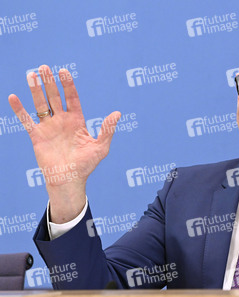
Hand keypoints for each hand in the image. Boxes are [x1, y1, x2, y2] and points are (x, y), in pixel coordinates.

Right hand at [8, 65, 120, 222]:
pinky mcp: (37, 136)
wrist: (69, 180)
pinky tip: (13, 97)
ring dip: (35, 90)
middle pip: (54, 97)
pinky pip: (27, 120)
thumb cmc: (86, 165)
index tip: (64, 71)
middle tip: (44, 67)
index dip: (67, 85)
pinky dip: (19, 110)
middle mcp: (62, 121)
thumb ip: (107, 129)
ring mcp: (48, 127)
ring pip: (40, 104)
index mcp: (77, 121)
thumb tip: (117, 113)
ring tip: (31, 74)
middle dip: (49, 82)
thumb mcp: (100, 147)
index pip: (72, 98)